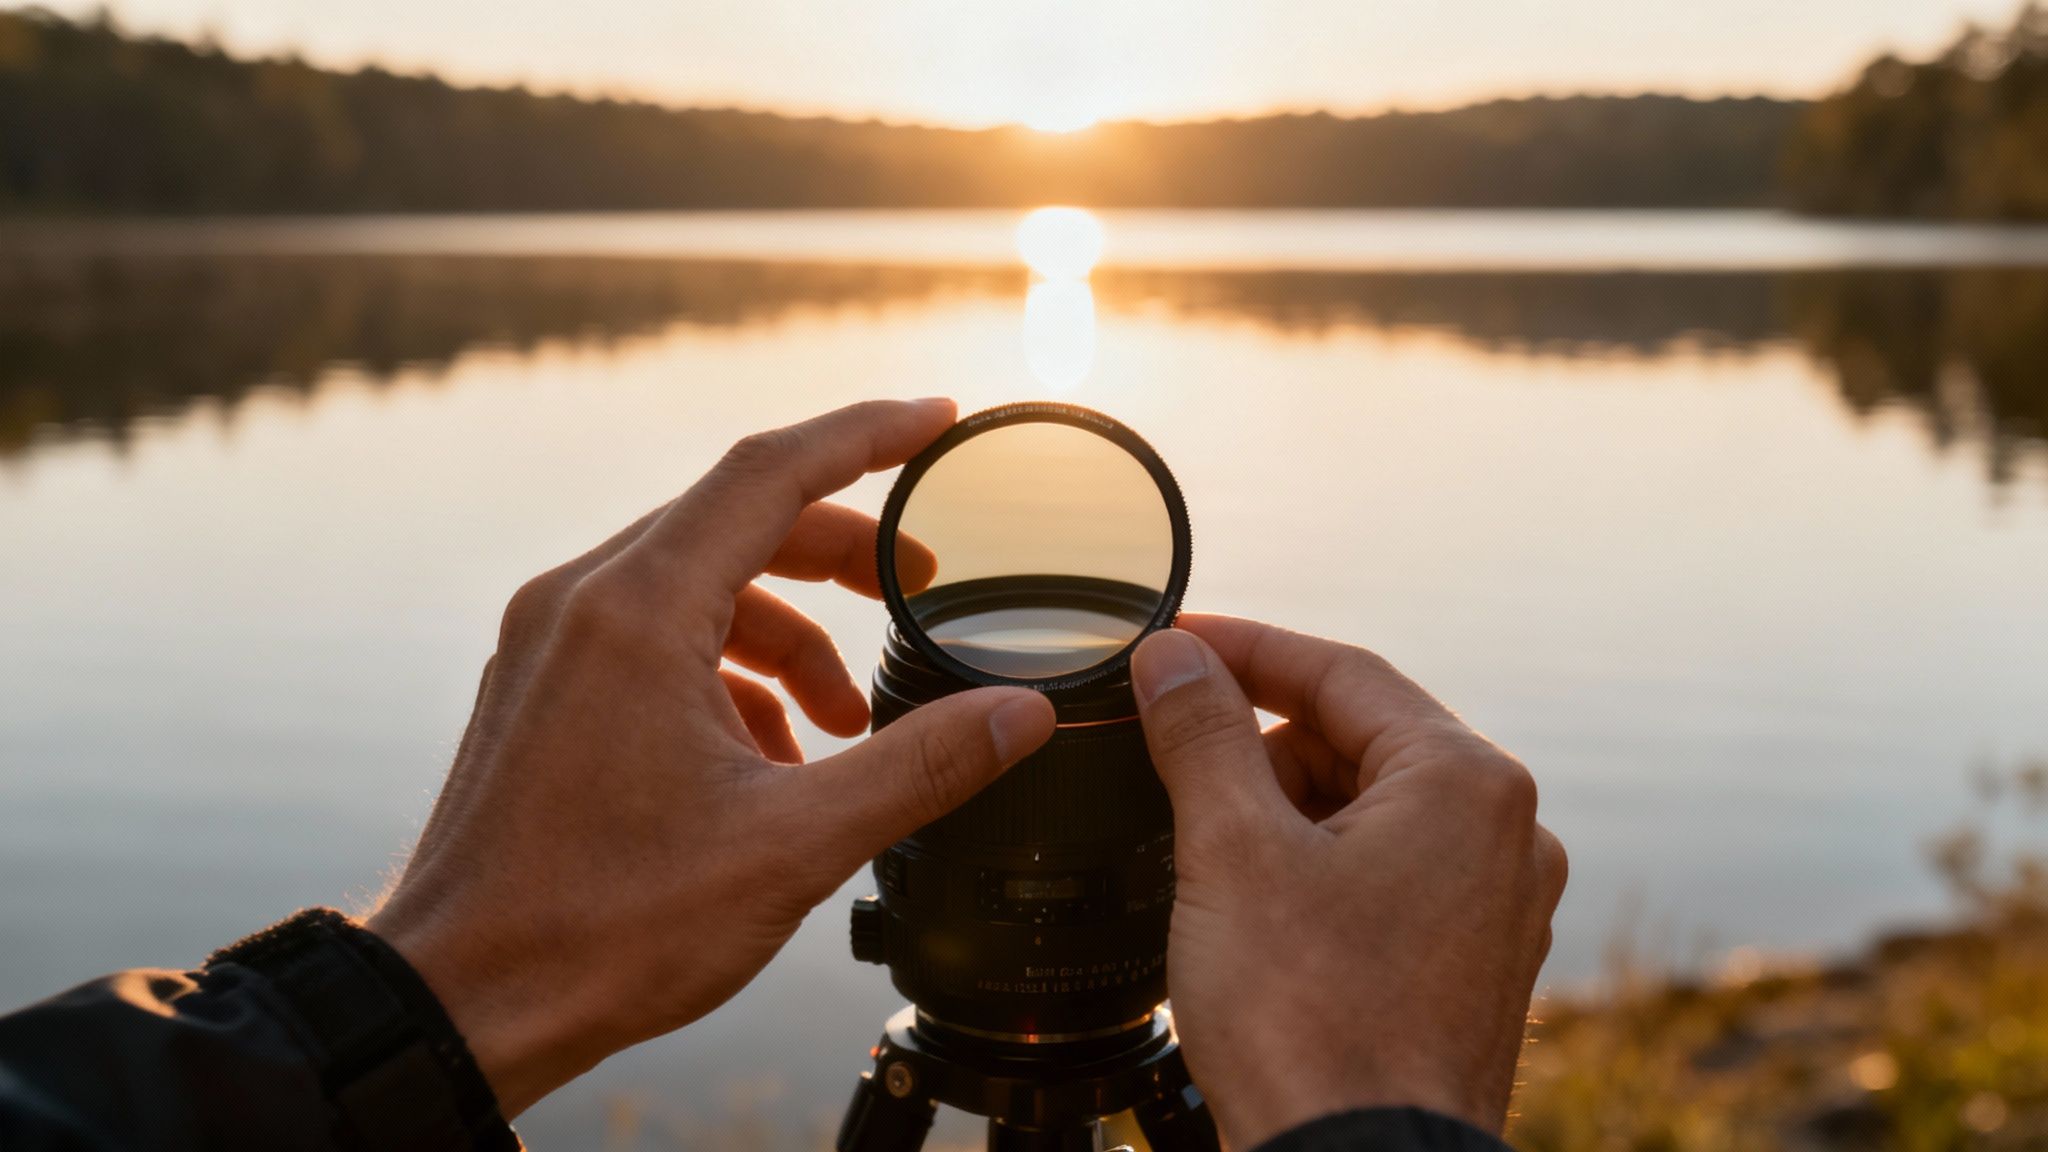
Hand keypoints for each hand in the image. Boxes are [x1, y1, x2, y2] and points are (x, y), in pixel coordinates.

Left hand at [364, 400, 1056, 1114]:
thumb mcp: (791, 846)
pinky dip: (726, 674)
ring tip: (845, 723)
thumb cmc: (604, 928)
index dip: (868, 433)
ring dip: (787, 633)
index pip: (771, 471)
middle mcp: (580, 602)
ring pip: (695, 588)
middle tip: (924, 588)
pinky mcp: (539, 692)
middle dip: (843, 553)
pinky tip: (767, 757)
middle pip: (737, 523)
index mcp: (637, 611)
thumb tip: (1021, 713)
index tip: (939, 420)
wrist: (459, 1004)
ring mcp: (548, 646)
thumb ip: (919, 766)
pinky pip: (650, 641)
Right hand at [1129, 616, 1565, 1148]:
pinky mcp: (1472, 967)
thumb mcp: (1230, 852)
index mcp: (1467, 783)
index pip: (1341, 672)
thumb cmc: (1309, 1025)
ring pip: (1371, 811)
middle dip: (1259, 746)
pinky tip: (1254, 908)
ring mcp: (1498, 907)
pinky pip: (1387, 877)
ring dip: (1283, 813)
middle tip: (1171, 765)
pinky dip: (1316, 870)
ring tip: (1208, 860)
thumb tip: (1174, 657)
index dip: (1243, 648)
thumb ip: (1200, 733)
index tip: (1174, 644)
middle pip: (1358, 740)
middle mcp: (1507, 835)